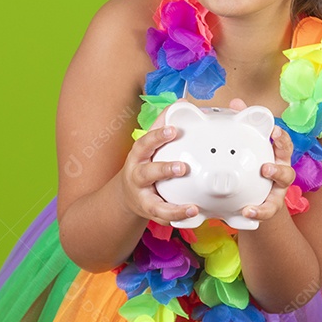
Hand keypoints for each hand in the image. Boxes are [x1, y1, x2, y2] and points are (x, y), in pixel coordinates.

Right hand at [118, 100, 198, 225]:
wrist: (126, 196)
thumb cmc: (144, 163)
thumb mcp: (149, 145)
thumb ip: (163, 124)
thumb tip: (181, 102)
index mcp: (138, 157)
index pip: (145, 143)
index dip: (157, 136)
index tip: (173, 130)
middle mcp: (137, 177)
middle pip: (147, 174)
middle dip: (164, 170)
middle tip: (183, 167)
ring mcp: (143, 198)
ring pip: (155, 206)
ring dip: (173, 207)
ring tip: (192, 207)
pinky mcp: (151, 214)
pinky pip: (164, 219)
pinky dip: (178, 220)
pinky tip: (194, 216)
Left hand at [227, 98, 295, 223]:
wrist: (251, 199)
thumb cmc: (250, 167)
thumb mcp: (247, 147)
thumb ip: (243, 126)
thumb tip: (236, 102)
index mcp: (275, 156)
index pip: (283, 145)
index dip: (281, 138)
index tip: (273, 132)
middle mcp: (280, 173)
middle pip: (288, 169)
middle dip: (279, 167)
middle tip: (266, 167)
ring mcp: (277, 191)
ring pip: (282, 189)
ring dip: (272, 188)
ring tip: (260, 188)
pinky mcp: (269, 207)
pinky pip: (267, 211)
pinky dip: (259, 211)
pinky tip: (247, 211)